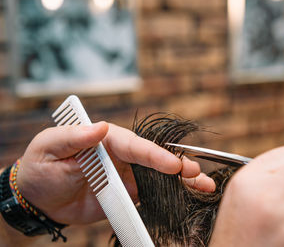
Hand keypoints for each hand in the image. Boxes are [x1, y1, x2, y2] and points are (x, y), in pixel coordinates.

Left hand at [16, 122, 214, 224]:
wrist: (39, 199)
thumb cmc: (41, 167)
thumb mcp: (50, 147)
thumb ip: (74, 137)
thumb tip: (100, 125)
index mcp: (105, 139)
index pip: (134, 145)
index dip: (155, 155)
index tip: (173, 165)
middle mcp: (120, 155)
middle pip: (153, 158)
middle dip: (177, 164)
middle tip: (195, 173)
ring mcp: (125, 175)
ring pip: (158, 176)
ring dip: (181, 180)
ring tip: (203, 185)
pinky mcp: (126, 193)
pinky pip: (150, 193)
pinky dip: (170, 194)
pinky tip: (187, 196)